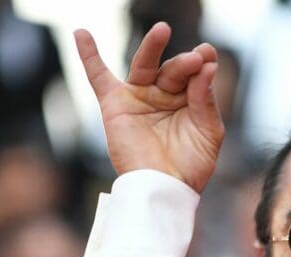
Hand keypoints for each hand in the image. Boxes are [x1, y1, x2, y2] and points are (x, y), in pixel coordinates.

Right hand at [75, 23, 224, 191]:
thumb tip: (207, 66)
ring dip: (153, 46)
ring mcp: (140, 97)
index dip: (203, 64)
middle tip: (196, 59)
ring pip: (144, 65)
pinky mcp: (115, 105)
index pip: (197, 74)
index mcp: (190, 99)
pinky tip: (81, 33)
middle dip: (185, 63)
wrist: (164, 190)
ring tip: (163, 30)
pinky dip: (88, 55)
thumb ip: (206, 100)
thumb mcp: (208, 132)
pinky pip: (98, 77)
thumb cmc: (190, 167)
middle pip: (173, 69)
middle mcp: (165, 94)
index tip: (209, 57)